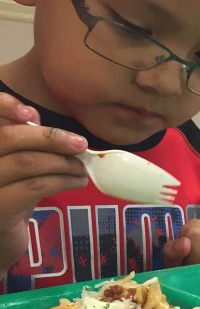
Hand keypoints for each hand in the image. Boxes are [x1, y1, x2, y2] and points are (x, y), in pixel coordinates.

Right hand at [0, 93, 88, 274]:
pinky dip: (63, 181)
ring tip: (82, 168)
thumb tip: (41, 122)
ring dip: (63, 162)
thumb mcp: (14, 171)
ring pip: (26, 162)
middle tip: (80, 144)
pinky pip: (35, 186)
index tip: (30, 112)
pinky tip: (77, 182)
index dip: (4, 106)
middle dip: (50, 137)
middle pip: (10, 138)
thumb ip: (22, 146)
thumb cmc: (8, 201)